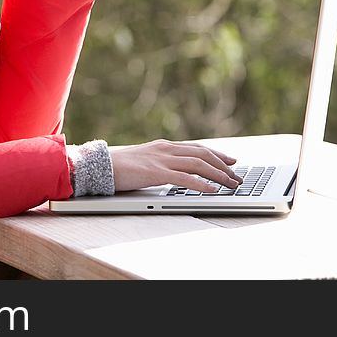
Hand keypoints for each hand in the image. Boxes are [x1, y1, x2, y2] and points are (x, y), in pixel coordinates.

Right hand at [109, 140, 242, 192]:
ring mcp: (161, 160)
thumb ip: (160, 163)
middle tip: (237, 175)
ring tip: (231, 184)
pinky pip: (185, 178)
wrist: (100, 165)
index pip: (197, 148)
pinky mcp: (156, 173)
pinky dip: (202, 184)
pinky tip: (213, 190)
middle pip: (202, 154)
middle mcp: (166, 149)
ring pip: (198, 164)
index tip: (230, 161)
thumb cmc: (119, 166)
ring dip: (219, 175)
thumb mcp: (144, 161)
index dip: (216, 154)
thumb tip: (174, 172)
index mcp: (163, 146)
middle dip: (223, 165)